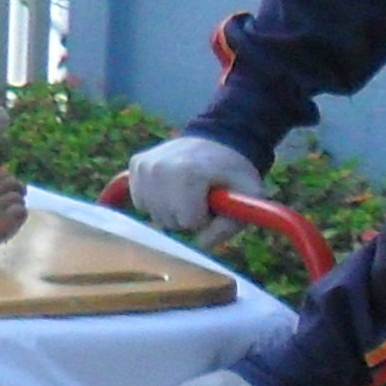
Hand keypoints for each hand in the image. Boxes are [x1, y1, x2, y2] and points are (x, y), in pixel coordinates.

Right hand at [125, 134, 265, 234]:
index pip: (188, 221)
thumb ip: (228, 226)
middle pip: (167, 219)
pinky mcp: (136, 164)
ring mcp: (144, 165)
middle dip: (186, 216)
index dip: (205, 218)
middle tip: (201, 199)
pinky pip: (141, 202)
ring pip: (152, 213)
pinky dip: (156, 201)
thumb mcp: (249, 197)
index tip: (214, 202)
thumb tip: (200, 243)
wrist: (218, 141)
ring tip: (187, 193)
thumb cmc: (233, 173)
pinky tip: (171, 189)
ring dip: (171, 211)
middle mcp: (159, 167)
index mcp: (187, 173)